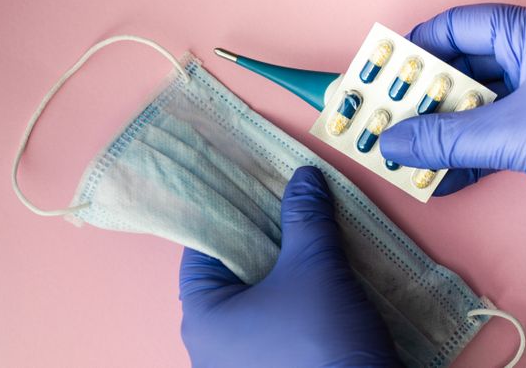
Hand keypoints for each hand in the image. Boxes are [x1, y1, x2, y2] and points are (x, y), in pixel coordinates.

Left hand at [179, 166, 399, 366]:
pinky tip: (315, 272)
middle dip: (261, 238)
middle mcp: (212, 345)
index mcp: (203, 318)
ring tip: (303, 232)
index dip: (232, 214)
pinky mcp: (273, 367)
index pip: (204, 248)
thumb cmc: (322, 339)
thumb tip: (305, 177)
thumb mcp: (314, 268)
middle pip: (231, 272)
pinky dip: (292, 295)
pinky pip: (275, 320)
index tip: (255, 189)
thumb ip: (305, 218)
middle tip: (283, 205)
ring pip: (257, 297)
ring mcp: (243, 362)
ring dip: (281, 266)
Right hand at [380, 4, 525, 222]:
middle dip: (425, 99)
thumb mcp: (515, 132)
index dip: (419, 46)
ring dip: (443, 132)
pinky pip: (495, 134)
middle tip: (388, 119)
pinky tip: (442, 177)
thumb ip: (447, 137)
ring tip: (407, 153)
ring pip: (477, 106)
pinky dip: (468, 154)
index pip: (460, 26)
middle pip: (464, 69)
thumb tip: (391, 141)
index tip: (385, 72)